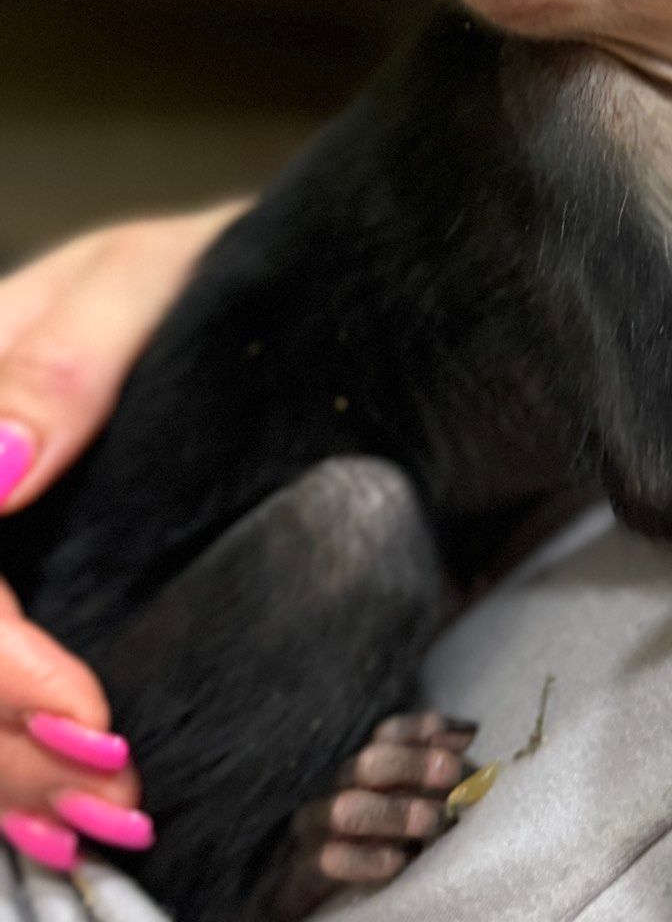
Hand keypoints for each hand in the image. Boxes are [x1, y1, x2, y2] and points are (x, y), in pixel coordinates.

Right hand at [0, 204, 241, 868]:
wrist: (229, 289)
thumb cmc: (188, 278)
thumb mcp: (132, 287)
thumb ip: (61, 365)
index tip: (86, 714)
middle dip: (0, 737)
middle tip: (114, 789)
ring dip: (1, 769)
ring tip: (102, 812)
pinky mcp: (13, 567)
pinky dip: (6, 760)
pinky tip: (58, 805)